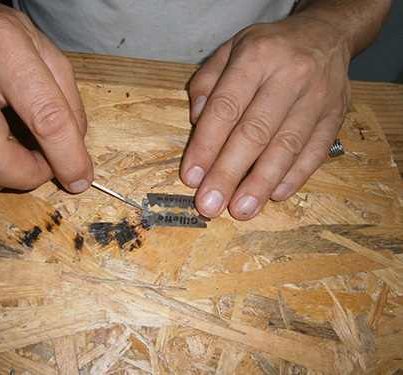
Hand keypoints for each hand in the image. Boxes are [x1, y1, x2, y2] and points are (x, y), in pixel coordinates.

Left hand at [181, 15, 350, 219]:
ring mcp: (318, 97)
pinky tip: (274, 195)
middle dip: (229, 173)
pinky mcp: (336, 115)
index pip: (226, 107)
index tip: (191, 177)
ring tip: (241, 210)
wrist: (326, 35)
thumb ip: (206, 82)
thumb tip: (196, 121)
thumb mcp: (230, 49)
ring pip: (287, 147)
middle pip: (255, 132)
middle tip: (210, 204)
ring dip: (261, 183)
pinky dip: (294, 177)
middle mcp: (290, 76)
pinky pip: (315, 151)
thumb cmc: (269, 48)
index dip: (206, 146)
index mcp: (257, 56)